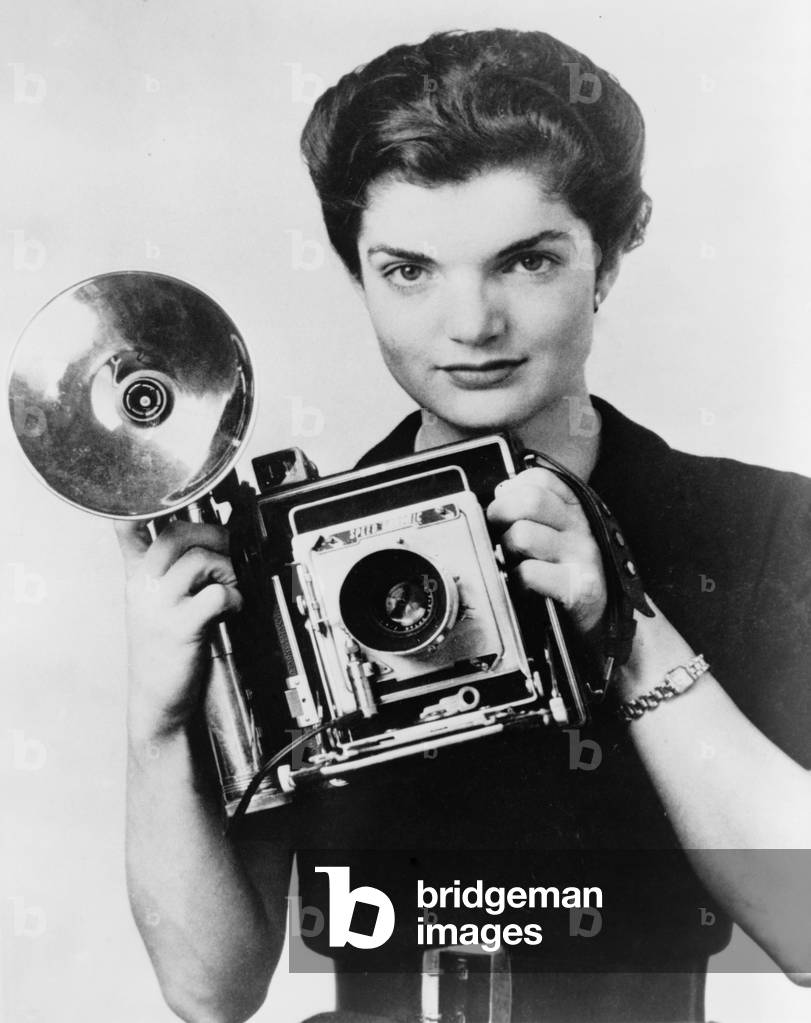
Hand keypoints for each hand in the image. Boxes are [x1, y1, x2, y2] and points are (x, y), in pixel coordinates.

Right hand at [115, 520, 242, 740]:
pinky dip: (233, 597)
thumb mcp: (158, 602)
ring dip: (226, 569)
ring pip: (199, 560)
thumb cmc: (166, 649)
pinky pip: (216, 594)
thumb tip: (212, 534)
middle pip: (176, 533)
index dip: (139, 501)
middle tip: (223, 553)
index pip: (127, 528)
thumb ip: (174, 569)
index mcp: (137, 576)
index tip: (155, 487)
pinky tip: (231, 608)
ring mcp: (160, 606)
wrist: (159, 700)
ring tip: (226, 588)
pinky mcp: (181, 627)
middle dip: (211, 535)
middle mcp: (143, 587)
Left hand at [486, 467, 606, 636]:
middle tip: (497, 532)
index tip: (505, 509)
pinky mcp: (578, 588)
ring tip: (514, 563)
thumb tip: (500, 495)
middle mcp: (582, 527)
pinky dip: (518, 580)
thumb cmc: (571, 573)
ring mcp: (582, 556)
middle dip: (501, 513)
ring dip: (507, 551)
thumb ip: (534, 511)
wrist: (605, 618)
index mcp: (576, 508)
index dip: (511, 491)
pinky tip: (525, 586)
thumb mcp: (559, 533)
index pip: (539, 479)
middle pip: (530, 500)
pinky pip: (530, 573)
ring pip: (522, 535)